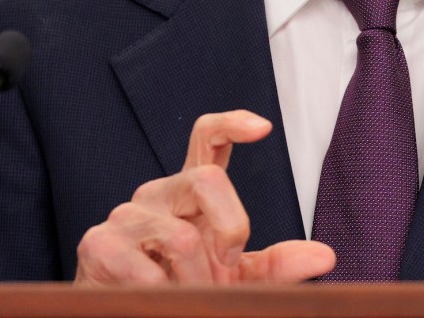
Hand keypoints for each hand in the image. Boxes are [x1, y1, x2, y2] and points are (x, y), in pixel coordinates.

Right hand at [75, 110, 334, 284]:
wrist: (128, 315)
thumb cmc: (184, 290)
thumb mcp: (237, 279)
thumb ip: (277, 264)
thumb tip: (326, 255)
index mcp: (192, 192)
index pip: (208, 139)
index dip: (232, 124)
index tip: (264, 127)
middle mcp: (160, 193)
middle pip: (206, 180)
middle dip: (230, 228)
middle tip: (227, 266)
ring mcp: (126, 215)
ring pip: (178, 235)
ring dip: (194, 278)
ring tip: (187, 295)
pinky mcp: (97, 244)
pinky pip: (141, 265)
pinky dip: (160, 291)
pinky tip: (156, 298)